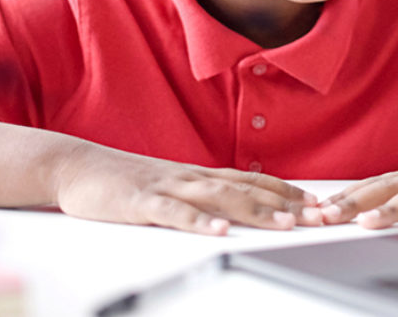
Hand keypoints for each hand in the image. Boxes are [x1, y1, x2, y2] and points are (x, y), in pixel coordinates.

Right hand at [52, 142, 322, 234]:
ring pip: (219, 198)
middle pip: (247, 189)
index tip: (320, 204)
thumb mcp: (170, 187)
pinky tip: (218, 232)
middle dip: (286, 203)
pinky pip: (174, 213)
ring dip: (255, 210)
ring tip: (285, 223)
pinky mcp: (142, 201)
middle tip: (320, 216)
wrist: (76, 166)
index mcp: (199, 175)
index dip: (288, 191)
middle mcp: (191, 177)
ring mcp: (168, 187)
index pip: (254, 181)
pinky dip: (198, 222)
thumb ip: (201, 196)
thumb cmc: (124, 182)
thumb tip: (237, 209)